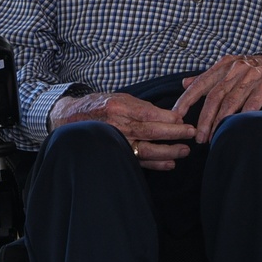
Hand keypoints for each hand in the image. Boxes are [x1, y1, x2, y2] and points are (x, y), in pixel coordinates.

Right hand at [48, 90, 195, 171]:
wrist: (69, 121)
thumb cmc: (97, 106)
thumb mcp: (117, 97)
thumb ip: (139, 105)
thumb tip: (166, 115)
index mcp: (117, 107)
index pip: (147, 113)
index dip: (167, 117)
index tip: (183, 118)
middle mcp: (116, 126)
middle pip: (150, 131)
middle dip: (174, 133)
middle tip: (191, 133)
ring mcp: (116, 142)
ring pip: (146, 149)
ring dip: (168, 151)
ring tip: (185, 151)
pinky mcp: (116, 154)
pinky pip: (138, 161)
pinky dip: (156, 164)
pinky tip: (170, 163)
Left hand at [173, 53, 261, 143]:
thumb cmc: (256, 71)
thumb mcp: (231, 68)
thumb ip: (208, 77)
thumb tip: (185, 83)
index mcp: (224, 65)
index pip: (200, 83)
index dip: (186, 99)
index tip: (176, 115)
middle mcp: (236, 69)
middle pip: (214, 96)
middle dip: (204, 118)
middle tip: (199, 137)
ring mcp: (252, 76)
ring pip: (231, 101)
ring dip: (220, 122)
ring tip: (214, 137)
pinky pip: (252, 103)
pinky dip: (243, 116)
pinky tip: (237, 128)